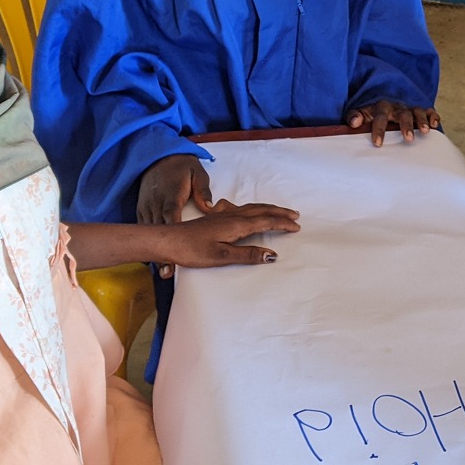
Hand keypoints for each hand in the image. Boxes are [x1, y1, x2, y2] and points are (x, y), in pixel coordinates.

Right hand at [138, 154, 212, 278]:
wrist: (160, 157)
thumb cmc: (182, 168)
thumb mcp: (196, 173)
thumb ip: (202, 190)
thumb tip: (209, 205)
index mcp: (172, 194)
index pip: (172, 216)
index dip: (173, 234)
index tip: (177, 249)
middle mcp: (157, 203)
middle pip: (158, 230)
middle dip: (162, 251)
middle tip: (168, 271)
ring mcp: (148, 207)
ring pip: (149, 232)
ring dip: (154, 252)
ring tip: (161, 271)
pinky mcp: (143, 210)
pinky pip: (143, 229)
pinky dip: (145, 244)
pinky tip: (150, 260)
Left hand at [161, 198, 300, 268]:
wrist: (167, 240)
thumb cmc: (192, 250)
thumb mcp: (222, 256)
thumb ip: (247, 254)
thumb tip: (272, 255)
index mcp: (237, 225)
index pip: (266, 222)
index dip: (282, 224)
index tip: (296, 227)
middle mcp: (232, 216)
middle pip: (262, 211)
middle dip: (280, 213)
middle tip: (295, 216)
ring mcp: (223, 215)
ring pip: (252, 208)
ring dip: (268, 209)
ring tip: (279, 212)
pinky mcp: (214, 218)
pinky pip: (241, 208)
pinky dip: (253, 208)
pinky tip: (247, 210)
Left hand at [345, 100, 439, 145]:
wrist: (383, 106)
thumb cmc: (371, 115)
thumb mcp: (360, 114)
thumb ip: (354, 117)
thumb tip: (354, 123)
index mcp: (381, 108)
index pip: (380, 117)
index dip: (379, 130)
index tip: (377, 143)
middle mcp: (397, 107)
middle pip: (402, 114)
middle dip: (406, 125)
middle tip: (408, 139)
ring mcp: (409, 109)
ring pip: (417, 111)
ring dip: (421, 121)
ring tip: (425, 132)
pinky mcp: (420, 112)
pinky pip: (429, 111)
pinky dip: (433, 116)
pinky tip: (435, 125)